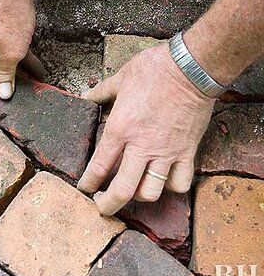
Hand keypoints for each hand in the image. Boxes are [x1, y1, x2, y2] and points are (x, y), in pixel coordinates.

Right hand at [0, 0, 43, 111]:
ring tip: (35, 84)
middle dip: (7, 89)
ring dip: (15, 73)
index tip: (3, 116)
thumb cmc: (9, 14)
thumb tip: (2, 95)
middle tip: (23, 102)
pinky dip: (14, 59)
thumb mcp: (12, 52)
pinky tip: (35, 68)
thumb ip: (5, 75)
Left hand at [77, 43, 214, 214]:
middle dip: (108, 205)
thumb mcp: (120, 78)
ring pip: (151, 192)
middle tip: (101, 207)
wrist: (191, 68)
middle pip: (122, 190)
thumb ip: (101, 91)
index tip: (84, 188)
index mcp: (120, 128)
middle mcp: (141, 146)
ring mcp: (166, 152)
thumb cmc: (154, 70)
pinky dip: (171, 187)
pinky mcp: (187, 151)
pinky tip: (163, 180)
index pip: (99, 166)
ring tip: (132, 191)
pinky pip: (180, 183)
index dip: (88, 183)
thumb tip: (86, 95)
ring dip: (138, 197)